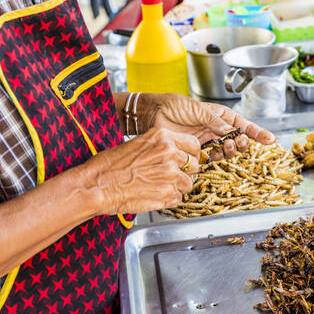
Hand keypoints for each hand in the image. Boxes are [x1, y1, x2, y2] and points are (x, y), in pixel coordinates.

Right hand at [83, 127, 199, 214]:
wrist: (96, 185)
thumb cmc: (110, 165)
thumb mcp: (138, 144)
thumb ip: (161, 146)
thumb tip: (177, 153)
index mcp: (163, 137)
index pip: (194, 144)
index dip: (191, 155)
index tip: (187, 160)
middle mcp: (169, 153)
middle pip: (194, 165)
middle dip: (185, 172)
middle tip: (170, 176)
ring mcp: (170, 174)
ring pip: (188, 184)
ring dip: (177, 187)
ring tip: (158, 187)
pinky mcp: (167, 193)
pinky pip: (178, 198)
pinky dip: (169, 200)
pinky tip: (154, 195)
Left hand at [141, 93, 275, 157]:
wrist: (154, 114)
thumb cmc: (175, 106)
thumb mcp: (199, 110)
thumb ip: (216, 122)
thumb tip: (232, 132)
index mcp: (221, 115)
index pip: (244, 125)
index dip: (258, 133)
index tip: (270, 139)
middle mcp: (217, 129)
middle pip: (239, 140)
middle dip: (243, 143)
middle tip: (239, 142)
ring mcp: (209, 141)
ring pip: (228, 151)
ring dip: (230, 151)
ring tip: (225, 147)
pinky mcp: (198, 151)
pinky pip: (213, 158)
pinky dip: (216, 159)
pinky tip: (213, 155)